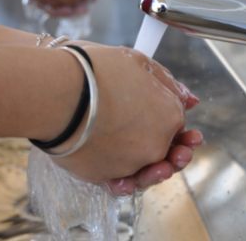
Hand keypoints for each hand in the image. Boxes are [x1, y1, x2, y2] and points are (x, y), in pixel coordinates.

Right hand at [48, 45, 200, 190]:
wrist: (54, 91)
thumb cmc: (92, 70)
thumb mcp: (136, 62)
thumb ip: (166, 82)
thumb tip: (191, 100)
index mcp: (169, 114)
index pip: (176, 122)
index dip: (167, 117)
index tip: (155, 110)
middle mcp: (156, 143)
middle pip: (166, 149)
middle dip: (170, 147)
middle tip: (156, 139)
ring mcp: (132, 163)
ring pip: (146, 170)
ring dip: (150, 169)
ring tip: (141, 160)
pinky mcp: (106, 176)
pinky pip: (121, 183)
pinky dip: (123, 181)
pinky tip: (124, 177)